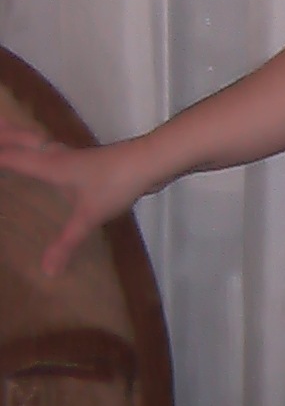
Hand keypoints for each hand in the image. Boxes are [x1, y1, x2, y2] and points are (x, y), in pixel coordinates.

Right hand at [0, 120, 150, 275]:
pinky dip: (41, 150)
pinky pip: (54, 152)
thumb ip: (66, 242)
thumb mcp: (88, 216)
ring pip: (41, 143)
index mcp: (53, 165)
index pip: (16, 157)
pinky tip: (49, 162)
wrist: (150, 162)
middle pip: (27, 140)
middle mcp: (60, 156)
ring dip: (24, 138)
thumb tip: (45, 271)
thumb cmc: (115, 183)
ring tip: (11, 138)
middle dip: (7, 134)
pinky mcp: (89, 161)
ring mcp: (76, 156)